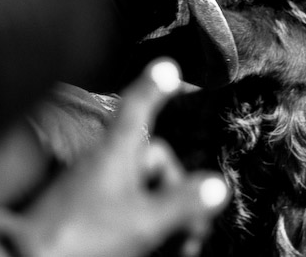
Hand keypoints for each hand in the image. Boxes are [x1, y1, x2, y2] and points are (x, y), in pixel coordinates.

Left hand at [0, 60, 228, 256]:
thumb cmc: (85, 236)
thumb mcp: (145, 221)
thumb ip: (184, 203)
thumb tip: (219, 187)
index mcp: (118, 151)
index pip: (141, 106)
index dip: (156, 86)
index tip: (169, 67)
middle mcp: (107, 162)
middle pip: (156, 163)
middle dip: (182, 194)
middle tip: (196, 231)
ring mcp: (97, 188)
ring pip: (146, 191)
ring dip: (171, 216)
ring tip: (183, 248)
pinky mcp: (90, 212)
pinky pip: (131, 209)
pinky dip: (151, 225)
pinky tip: (164, 248)